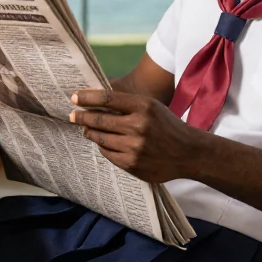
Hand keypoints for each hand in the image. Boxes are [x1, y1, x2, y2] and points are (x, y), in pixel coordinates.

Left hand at [69, 88, 201, 182]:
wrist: (188, 152)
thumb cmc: (166, 125)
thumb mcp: (151, 106)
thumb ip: (126, 104)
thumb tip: (94, 102)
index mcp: (143, 107)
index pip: (107, 99)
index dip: (87, 97)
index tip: (74, 97)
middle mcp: (138, 126)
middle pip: (99, 120)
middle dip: (82, 117)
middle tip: (72, 115)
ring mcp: (135, 147)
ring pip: (100, 138)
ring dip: (90, 132)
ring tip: (86, 129)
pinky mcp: (132, 164)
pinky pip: (108, 153)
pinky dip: (102, 146)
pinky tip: (102, 142)